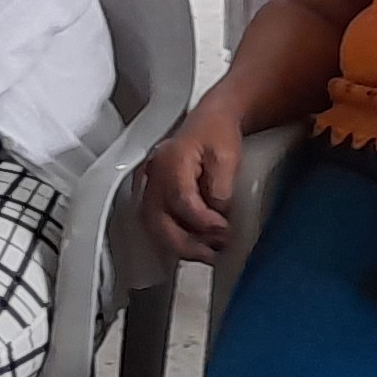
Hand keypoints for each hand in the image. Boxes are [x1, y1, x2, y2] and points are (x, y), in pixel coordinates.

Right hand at [142, 108, 243, 263]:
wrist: (209, 122)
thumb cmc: (216, 133)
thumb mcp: (227, 155)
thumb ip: (220, 186)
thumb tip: (217, 214)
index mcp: (170, 162)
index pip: (180, 200)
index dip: (202, 221)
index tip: (224, 230)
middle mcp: (154, 177)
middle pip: (158, 221)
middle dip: (186, 245)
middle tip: (213, 255)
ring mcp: (150, 188)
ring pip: (154, 227)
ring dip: (180, 247)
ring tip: (207, 255)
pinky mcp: (155, 197)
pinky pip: (158, 225)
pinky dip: (175, 240)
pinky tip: (196, 246)